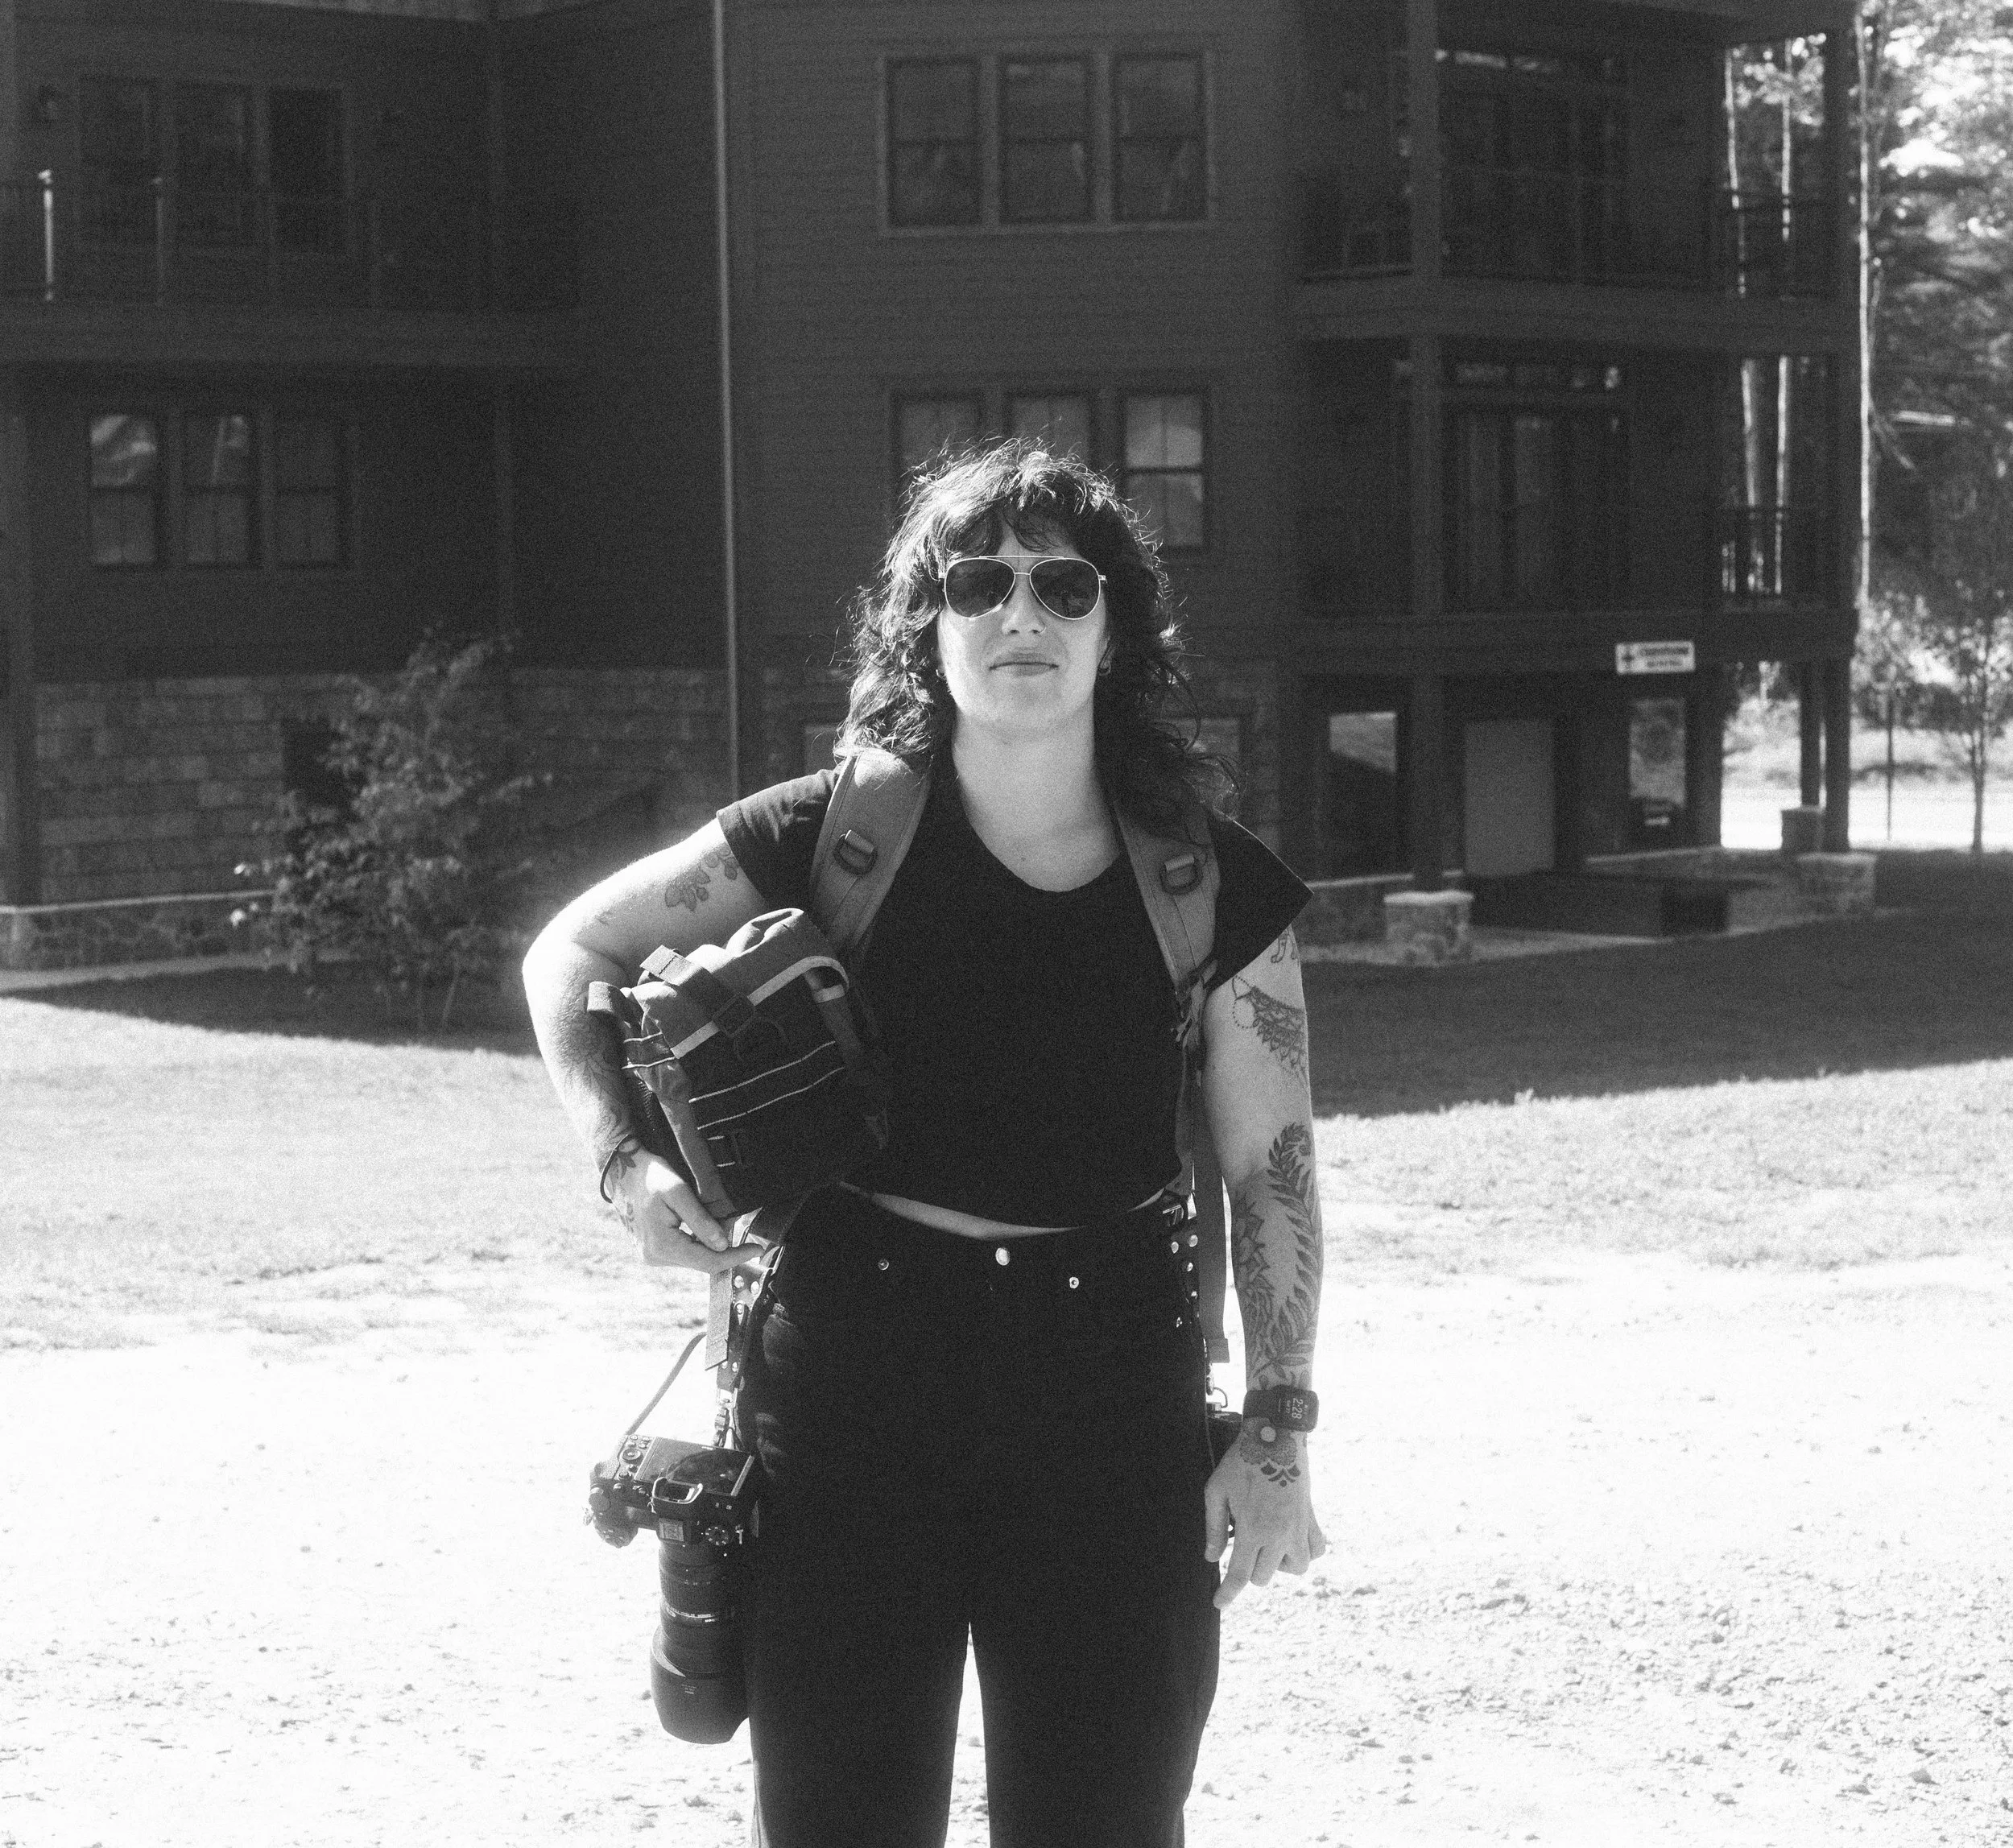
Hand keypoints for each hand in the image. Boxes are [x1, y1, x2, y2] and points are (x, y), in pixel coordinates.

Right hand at [602, 1146, 742, 1274]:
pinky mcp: (652, 1251)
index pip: (708, 1261)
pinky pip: (683, 1251)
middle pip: (702, 1262)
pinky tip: (699, 1223)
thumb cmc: (649, 1176)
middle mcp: (654, 1256)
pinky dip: (697, 1241)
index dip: (736, 1256)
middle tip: (737, 1222)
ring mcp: (651, 1255)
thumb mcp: (677, 1191)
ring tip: (715, 1217)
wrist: (622, 1172)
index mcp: (661, 1245)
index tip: (757, 1248)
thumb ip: (700, 1220)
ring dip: (710, 1243)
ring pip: (693, 1257)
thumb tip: (722, 1244)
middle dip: (724, 1247)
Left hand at [1202, 1419, 1326, 1608]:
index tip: (1219, 1603)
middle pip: (1263, 1576)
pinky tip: (1289, 1541)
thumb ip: (1213, 1527)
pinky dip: (1304, 1552)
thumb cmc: (1241, 1462)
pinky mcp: (1311, 1519)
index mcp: (1252, 1530)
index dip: (1228, 1593)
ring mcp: (1298, 1529)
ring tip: (1266, 1544)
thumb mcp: (1216, 1491)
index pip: (1239, 1574)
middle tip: (1242, 1543)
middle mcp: (1278, 1535)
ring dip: (1278, 1564)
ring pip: (1294, 1569)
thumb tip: (1211, 1557)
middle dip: (1248, 1568)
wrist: (1276, 1436)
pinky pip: (1316, 1550)